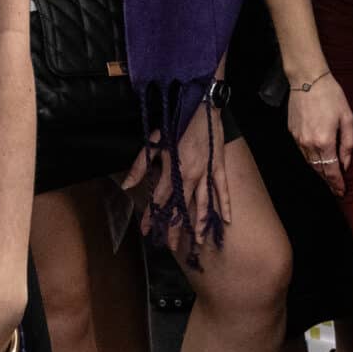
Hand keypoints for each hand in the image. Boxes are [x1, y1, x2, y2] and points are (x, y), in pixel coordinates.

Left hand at [142, 96, 233, 236]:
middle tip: (170, 246)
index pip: (160, 200)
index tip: (145, 231)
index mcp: (173, 170)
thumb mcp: (154, 142)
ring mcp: (207, 172)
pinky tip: (226, 220)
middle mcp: (190, 176)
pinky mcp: (219, 166)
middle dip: (175, 228)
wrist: (202, 106)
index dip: (151, 216)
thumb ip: (140, 166)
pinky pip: (222, 190)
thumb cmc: (176, 122)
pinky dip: (225, 205)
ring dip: (199, 223)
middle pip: (181, 208)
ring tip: (197, 241)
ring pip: (203, 204)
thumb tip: (127, 185)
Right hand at [288, 71, 352, 196]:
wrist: (307, 80)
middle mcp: (309, 144)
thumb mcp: (347, 118)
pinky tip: (317, 159)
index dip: (337, 184)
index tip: (341, 192)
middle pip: (319, 170)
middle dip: (328, 181)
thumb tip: (346, 163)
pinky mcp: (292, 133)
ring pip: (309, 163)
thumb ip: (348, 143)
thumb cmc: (331, 96)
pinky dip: (311, 158)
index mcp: (325, 142)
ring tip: (328, 177)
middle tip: (336, 189)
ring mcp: (298, 139)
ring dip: (319, 171)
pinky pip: (303, 152)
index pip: (332, 171)